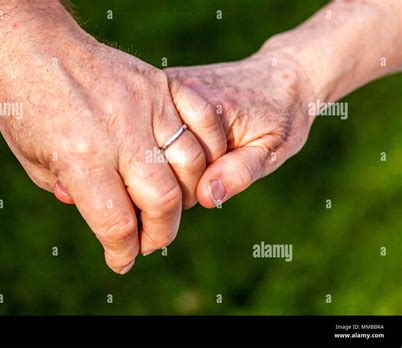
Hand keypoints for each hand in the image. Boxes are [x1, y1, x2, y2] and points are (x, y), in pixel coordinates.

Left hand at [0, 2, 226, 272]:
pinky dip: (208, 151)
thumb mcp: (32, 160)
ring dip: (185, 199)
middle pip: (162, 201)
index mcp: (80, 156)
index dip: (122, 252)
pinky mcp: (161, 84)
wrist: (32, 43)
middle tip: (148, 241)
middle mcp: (119, 132)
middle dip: (159, 235)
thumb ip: (74, 194)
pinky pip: (203, 122)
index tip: (121, 259)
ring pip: (190, 166)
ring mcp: (146, 104)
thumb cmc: (24, 103)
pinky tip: (194, 167)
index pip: (116, 224)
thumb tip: (107, 218)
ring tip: (168, 207)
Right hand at [166, 49, 316, 207]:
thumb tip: (206, 196)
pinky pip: (151, 123)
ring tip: (197, 154)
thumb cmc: (281, 115)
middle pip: (156, 151)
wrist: (281, 74)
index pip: (177, 166)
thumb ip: (241, 172)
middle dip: (174, 173)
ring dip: (165, 156)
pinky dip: (163, 139)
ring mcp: (167, 83)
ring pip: (150, 138)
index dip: (189, 188)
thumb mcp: (272, 150)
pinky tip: (183, 140)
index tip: (211, 184)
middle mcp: (181, 90)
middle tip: (207, 169)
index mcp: (208, 107)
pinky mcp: (163, 84)